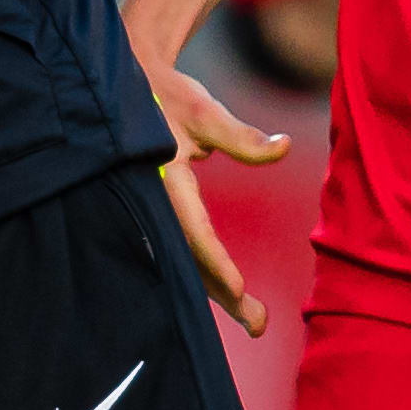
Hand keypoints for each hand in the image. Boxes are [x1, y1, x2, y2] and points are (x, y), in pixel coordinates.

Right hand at [142, 55, 287, 334]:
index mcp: (162, 177)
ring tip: (254, 321)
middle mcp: (151, 201)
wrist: (126, 83)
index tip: (241, 291)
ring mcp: (149, 210)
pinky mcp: (155, 211)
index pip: (193, 229)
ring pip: (183, 258)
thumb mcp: (205, 112)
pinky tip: (223, 295)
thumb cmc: (168, 96)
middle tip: (259, 326)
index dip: (216, 262)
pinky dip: (201, 271)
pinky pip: (177, 248)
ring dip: (216, 290)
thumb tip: (284, 148)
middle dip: (223, 293)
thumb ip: (242, 138)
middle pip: (188, 258)